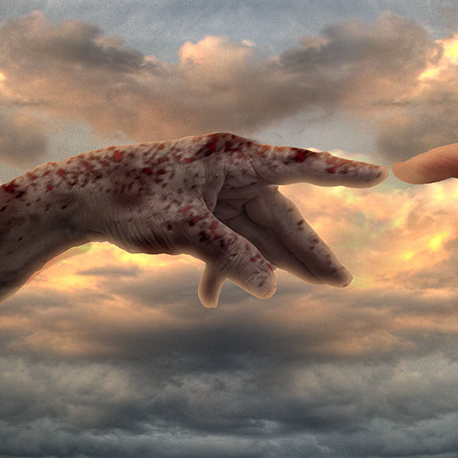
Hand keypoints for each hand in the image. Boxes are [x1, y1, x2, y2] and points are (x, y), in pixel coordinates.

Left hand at [35, 133, 386, 305]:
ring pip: (258, 231)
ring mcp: (216, 191)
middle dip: (308, 251)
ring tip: (313, 288)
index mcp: (234, 158)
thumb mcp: (183, 228)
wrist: (78, 197)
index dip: (342, 174)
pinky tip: (211, 299)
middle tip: (340, 282)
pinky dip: (224, 268)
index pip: (300, 165)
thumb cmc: (130, 199)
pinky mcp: (198, 209)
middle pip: (282, 214)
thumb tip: (270, 286)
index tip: (379, 175)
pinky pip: (226, 240)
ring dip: (276, 263)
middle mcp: (232, 171)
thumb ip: (230, 254)